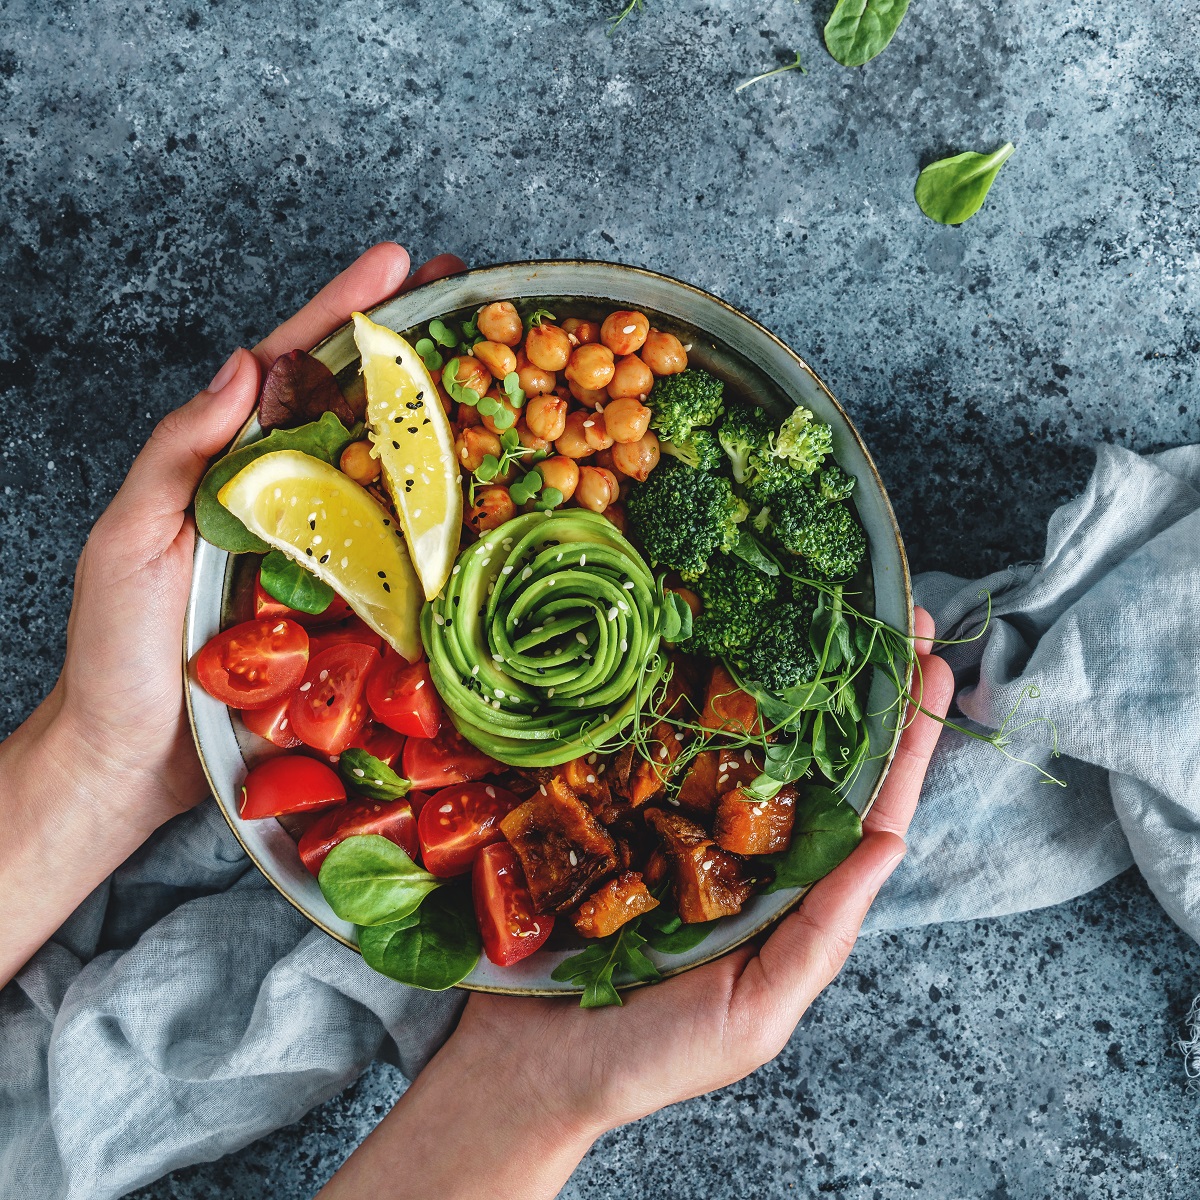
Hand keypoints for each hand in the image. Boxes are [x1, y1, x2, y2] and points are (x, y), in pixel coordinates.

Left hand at [0, 245, 464, 983]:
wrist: (138, 762)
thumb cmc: (117, 653)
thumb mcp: (128, 540)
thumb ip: (180, 453)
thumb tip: (244, 365)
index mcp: (232, 467)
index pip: (291, 369)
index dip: (344, 312)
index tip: (398, 264)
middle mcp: (289, 499)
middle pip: (357, 407)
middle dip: (414, 347)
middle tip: (477, 298)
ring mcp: (327, 553)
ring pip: (394, 474)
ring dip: (446, 422)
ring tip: (504, 377)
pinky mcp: (355, 611)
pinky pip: (408, 558)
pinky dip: (452, 521)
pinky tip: (495, 498)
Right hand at [321, 615, 954, 1199]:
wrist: (529, 1067)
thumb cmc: (651, 1056)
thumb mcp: (756, 1010)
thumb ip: (821, 931)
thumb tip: (888, 846)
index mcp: (789, 893)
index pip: (863, 807)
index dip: (903, 741)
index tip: (929, 667)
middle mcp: (742, 848)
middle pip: (814, 756)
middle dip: (856, 687)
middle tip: (889, 613)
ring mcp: (679, 822)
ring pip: (741, 738)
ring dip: (779, 676)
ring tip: (816, 609)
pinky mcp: (619, 809)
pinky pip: (659, 746)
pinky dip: (683, 699)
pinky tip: (699, 649)